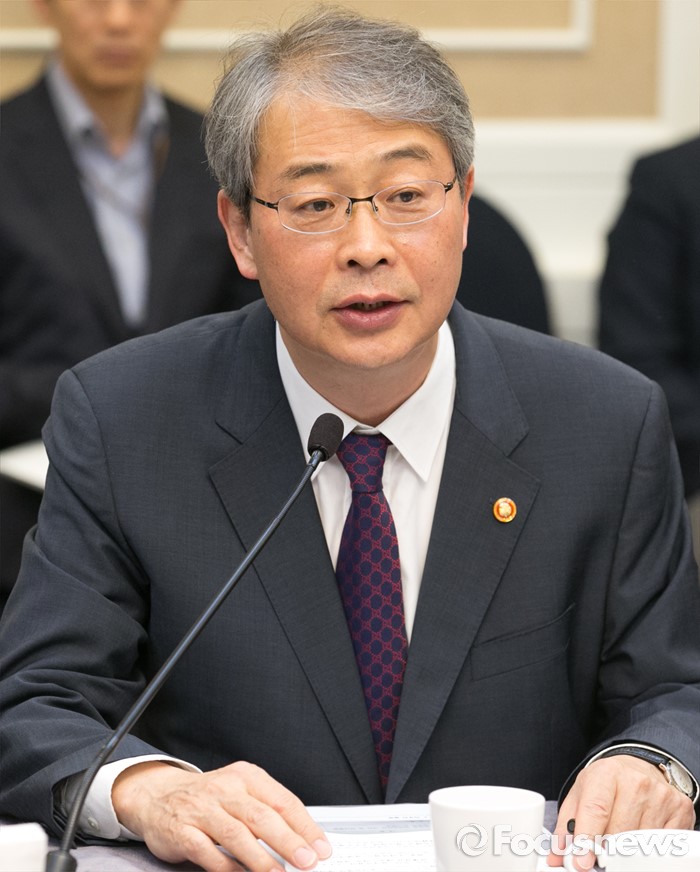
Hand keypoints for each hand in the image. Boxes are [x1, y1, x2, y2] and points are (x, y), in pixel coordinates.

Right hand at [112, 760, 332, 871]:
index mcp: (246, 776)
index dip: (305, 826)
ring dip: (261, 859)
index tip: (321, 848)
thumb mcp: (240, 792)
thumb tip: (302, 842)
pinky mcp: (182, 832)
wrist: (158, 795)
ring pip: (237, 834)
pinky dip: (228, 867)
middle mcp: (225, 789)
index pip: (282, 800)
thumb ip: (267, 812)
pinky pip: (208, 852)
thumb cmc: (209, 798)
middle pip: (262, 816)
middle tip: (308, 862)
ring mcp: (202, 810)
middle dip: (288, 842)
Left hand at [548, 755, 695, 869]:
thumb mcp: (581, 793)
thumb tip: (557, 856)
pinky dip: (648, 847)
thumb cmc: (607, 784)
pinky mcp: (679, 809)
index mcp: (606, 773)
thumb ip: (566, 825)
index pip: (595, 810)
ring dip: (627, 849)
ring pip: (640, 841)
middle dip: (606, 849)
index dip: (587, 840)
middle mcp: (635, 781)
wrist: (639, 768)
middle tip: (600, 854)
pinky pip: (662, 843)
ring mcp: (660, 795)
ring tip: (618, 840)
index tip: (581, 862)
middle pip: (618, 831)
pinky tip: (640, 836)